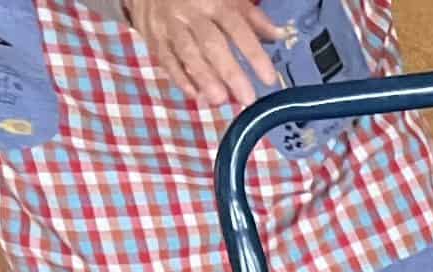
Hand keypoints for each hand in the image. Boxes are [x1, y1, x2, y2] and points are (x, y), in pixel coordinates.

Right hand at [126, 0, 282, 109]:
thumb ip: (251, 17)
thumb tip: (279, 35)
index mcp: (214, 2)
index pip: (237, 28)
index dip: (254, 54)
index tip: (269, 79)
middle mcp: (191, 13)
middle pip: (211, 43)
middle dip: (229, 72)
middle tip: (246, 99)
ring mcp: (170, 25)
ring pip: (187, 52)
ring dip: (203, 78)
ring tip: (219, 100)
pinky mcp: (154, 37)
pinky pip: (165, 58)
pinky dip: (179, 78)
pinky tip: (194, 95)